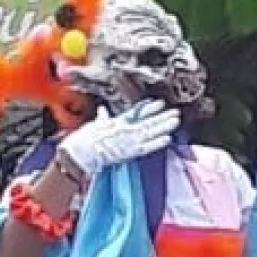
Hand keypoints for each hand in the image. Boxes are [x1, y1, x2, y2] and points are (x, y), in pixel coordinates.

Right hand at [57, 100, 180, 177]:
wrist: (81, 153)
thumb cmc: (84, 140)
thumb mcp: (94, 125)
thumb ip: (102, 118)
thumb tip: (102, 111)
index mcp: (117, 122)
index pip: (136, 112)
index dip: (149, 108)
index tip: (159, 103)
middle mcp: (125, 130)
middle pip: (147, 121)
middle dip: (162, 117)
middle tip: (175, 112)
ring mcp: (128, 141)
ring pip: (150, 132)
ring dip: (164, 126)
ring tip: (175, 121)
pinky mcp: (129, 153)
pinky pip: (146, 148)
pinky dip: (156, 143)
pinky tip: (167, 138)